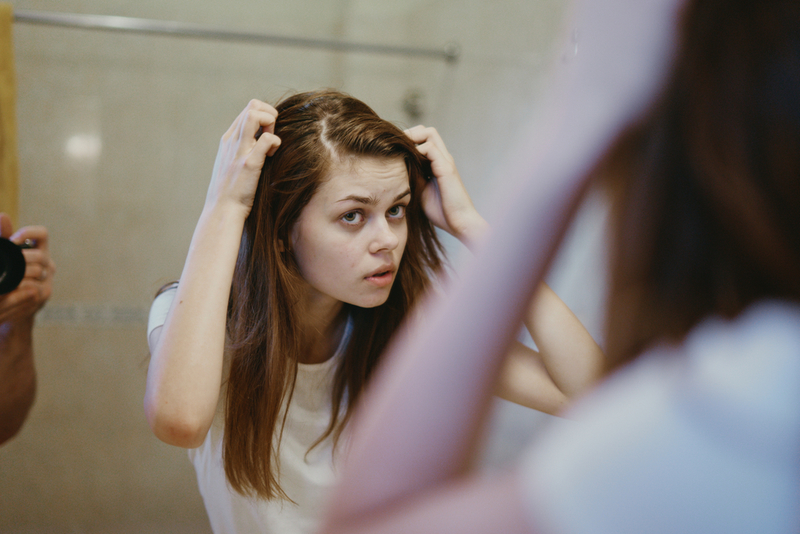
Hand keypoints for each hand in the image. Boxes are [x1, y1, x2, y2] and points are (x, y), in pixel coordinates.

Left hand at [0, 213, 54, 323]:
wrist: (8, 308)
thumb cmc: (6, 276)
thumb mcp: (5, 255)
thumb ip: (3, 236)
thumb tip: (2, 216)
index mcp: (38, 250)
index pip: (42, 234)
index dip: (29, 233)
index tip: (13, 240)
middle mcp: (47, 263)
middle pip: (40, 256)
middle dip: (21, 259)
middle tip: (6, 264)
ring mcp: (48, 279)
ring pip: (37, 272)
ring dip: (18, 275)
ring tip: (5, 280)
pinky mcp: (44, 294)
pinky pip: (34, 288)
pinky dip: (18, 288)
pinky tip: (9, 289)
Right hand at [205, 99, 281, 215]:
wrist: (222, 211)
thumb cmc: (231, 191)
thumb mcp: (232, 164)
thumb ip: (242, 150)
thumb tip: (261, 142)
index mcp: (228, 139)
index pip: (247, 110)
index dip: (263, 116)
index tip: (268, 135)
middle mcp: (232, 141)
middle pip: (252, 106)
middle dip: (269, 115)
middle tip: (272, 136)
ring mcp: (239, 151)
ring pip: (254, 115)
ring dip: (270, 123)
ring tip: (272, 143)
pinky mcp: (249, 164)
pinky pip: (267, 139)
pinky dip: (275, 142)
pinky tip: (272, 156)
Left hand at [405, 126, 487, 248]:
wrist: (460, 223)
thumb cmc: (442, 212)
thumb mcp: (421, 191)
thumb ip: (412, 178)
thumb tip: (394, 171)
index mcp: (437, 163)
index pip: (423, 138)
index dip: (408, 140)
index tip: (393, 151)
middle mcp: (443, 158)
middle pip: (426, 130)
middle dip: (409, 134)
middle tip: (394, 148)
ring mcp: (446, 161)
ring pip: (429, 133)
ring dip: (412, 138)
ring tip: (399, 153)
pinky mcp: (446, 169)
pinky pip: (430, 148)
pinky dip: (417, 150)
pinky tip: (406, 163)